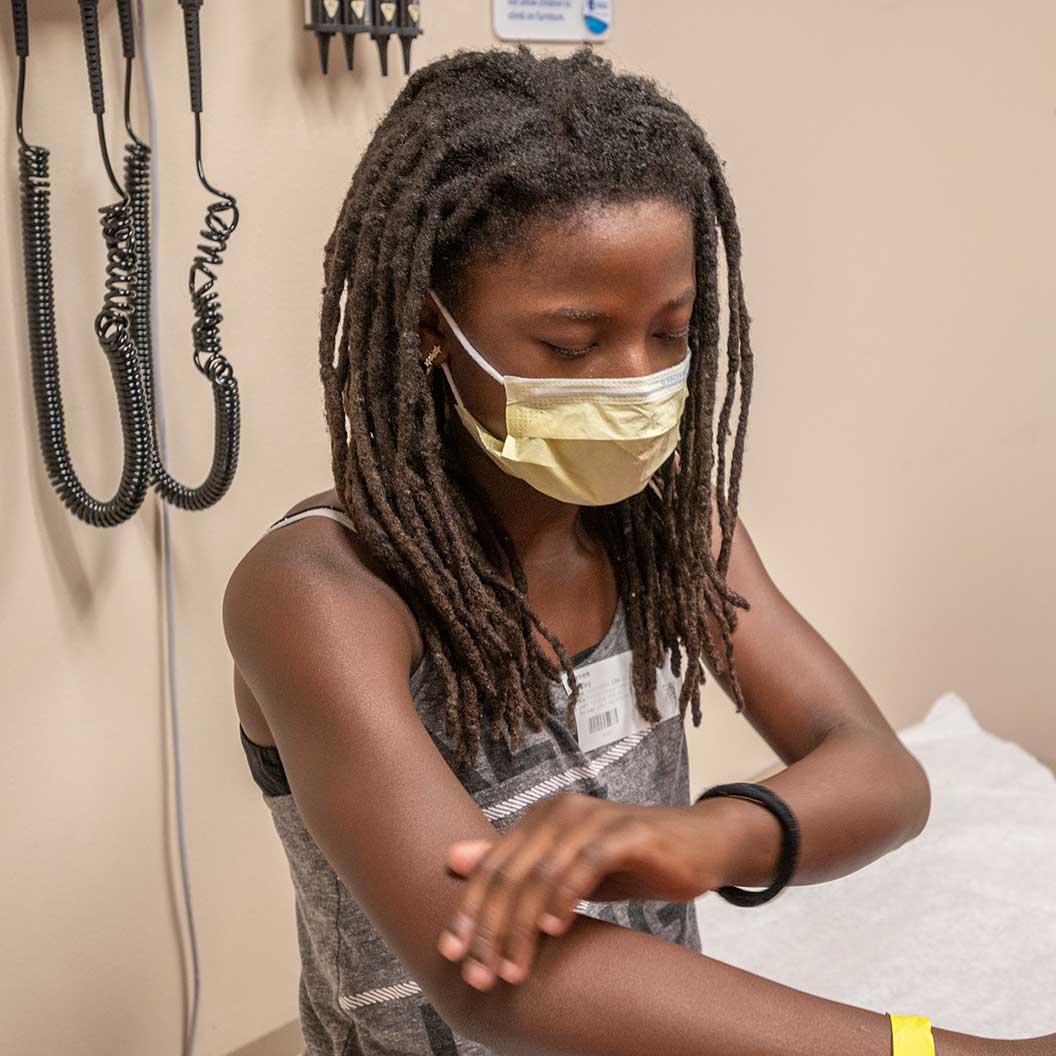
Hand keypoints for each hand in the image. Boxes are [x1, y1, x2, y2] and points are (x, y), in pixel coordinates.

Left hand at [437, 794, 728, 989]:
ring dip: (522, 927)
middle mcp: (560, 811)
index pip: (492, 867)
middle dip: (490, 929)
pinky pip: (586, 862)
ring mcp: (593, 818)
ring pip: (542, 873)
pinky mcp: (627, 832)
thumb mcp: (564, 865)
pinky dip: (565, 896)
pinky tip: (553, 929)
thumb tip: (451, 858)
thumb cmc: (627, 858)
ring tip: (513, 969)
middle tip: (481, 974)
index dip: (470, 911)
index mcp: (540, 817)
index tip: (452, 955)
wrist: (697, 845)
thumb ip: (514, 863)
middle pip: (511, 873)